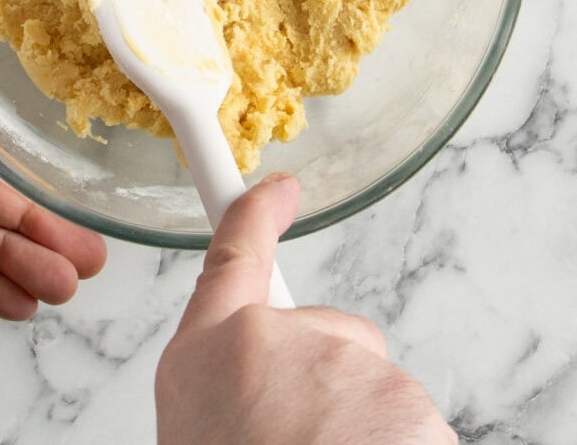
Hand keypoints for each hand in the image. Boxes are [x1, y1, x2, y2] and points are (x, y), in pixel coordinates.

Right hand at [156, 174, 456, 444]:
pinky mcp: (401, 398)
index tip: (278, 188)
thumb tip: (260, 382)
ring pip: (369, 386)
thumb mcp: (203, 426)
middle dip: (328, 383)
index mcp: (207, 352)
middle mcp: (270, 340)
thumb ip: (232, 379)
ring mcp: (340, 364)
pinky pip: (406, 418)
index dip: (256, 211)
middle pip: (325, 333)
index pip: (233, 254)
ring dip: (360, 429)